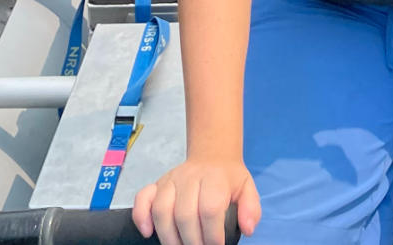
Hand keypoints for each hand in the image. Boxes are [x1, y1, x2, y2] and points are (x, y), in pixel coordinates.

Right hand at [132, 157, 259, 244]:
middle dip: (192, 242)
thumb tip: (248, 228)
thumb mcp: (247, 188)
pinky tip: (147, 233)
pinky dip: (141, 216)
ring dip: (169, 238)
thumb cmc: (228, 179)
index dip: (212, 234)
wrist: (212, 156)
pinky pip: (142, 198)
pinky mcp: (156, 185)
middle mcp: (189, 177)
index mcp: (214, 178)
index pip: (209, 208)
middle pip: (184, 214)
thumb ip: (251, 208)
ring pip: (162, 210)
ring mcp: (170, 180)